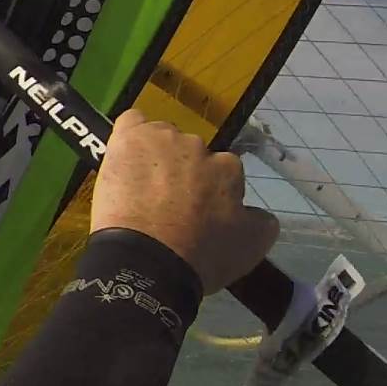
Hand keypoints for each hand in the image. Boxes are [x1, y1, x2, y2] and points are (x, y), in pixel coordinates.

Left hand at [90, 110, 278, 293]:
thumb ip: (261, 221)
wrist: (147, 262)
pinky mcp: (129, 139)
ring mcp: (163, 140)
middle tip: (168, 205)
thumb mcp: (250, 247)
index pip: (223, 171)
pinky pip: (131, 123)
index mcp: (228, 169)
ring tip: (142, 189)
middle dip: (182, 175)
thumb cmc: (199, 258)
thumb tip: (257, 212)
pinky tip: (125, 157)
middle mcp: (198, 147)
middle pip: (191, 154)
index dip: (209, 192)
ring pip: (161, 139)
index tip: (197, 212)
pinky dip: (129, 136)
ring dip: (156, 158)